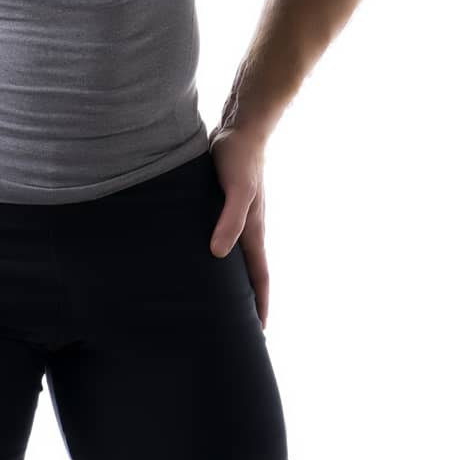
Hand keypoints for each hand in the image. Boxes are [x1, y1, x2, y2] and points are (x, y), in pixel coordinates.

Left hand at [205, 123, 270, 329]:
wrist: (240, 127)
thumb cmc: (239, 158)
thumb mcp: (236, 190)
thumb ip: (230, 220)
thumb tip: (218, 254)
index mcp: (254, 230)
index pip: (259, 277)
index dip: (260, 304)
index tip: (258, 332)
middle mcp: (248, 227)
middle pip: (249, 271)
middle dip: (246, 299)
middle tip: (235, 325)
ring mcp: (236, 215)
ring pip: (234, 254)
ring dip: (230, 277)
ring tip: (217, 299)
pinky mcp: (222, 202)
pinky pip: (222, 235)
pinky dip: (216, 252)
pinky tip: (199, 255)